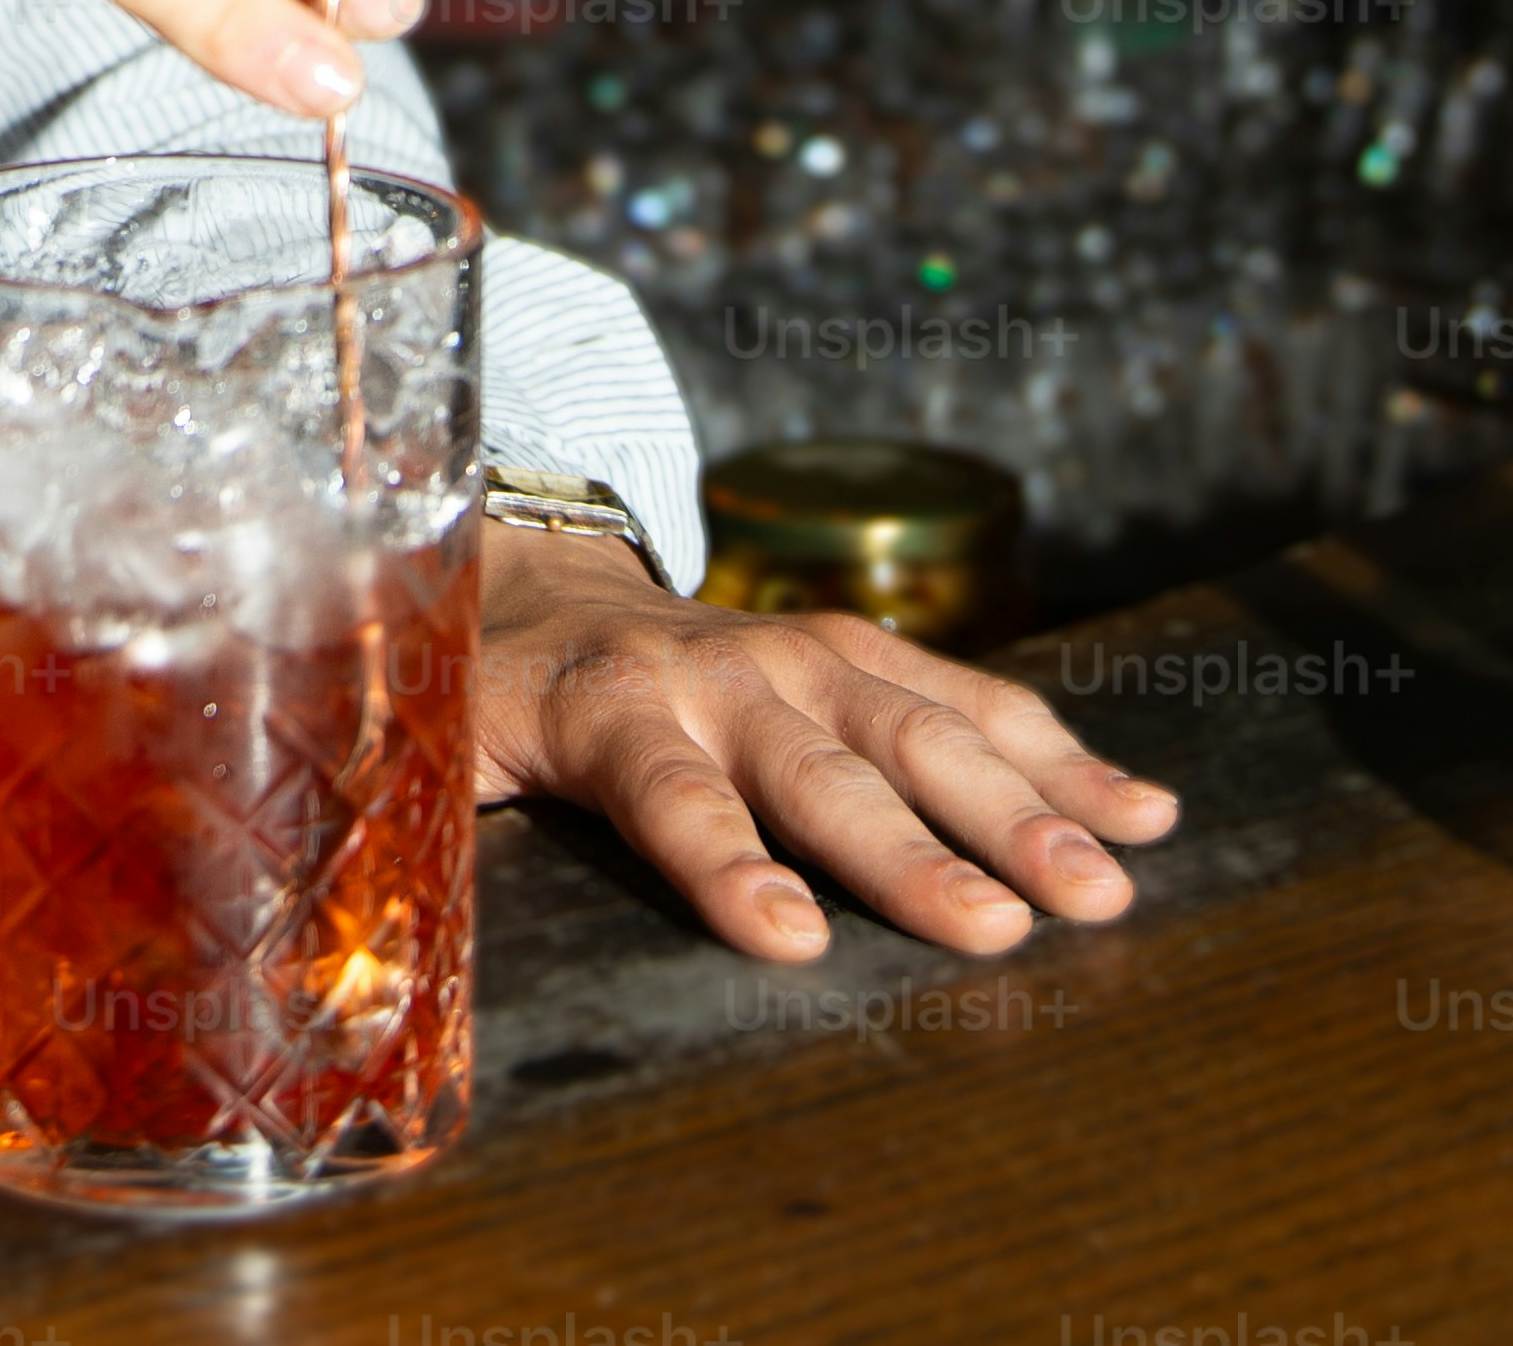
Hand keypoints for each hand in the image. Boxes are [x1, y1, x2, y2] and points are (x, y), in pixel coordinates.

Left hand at [473, 525, 1176, 962]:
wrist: (532, 576)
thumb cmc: (485, 698)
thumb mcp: (436, 755)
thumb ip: (427, 819)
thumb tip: (371, 921)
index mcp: (601, 706)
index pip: (668, 793)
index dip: (723, 862)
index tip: (789, 936)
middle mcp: (715, 669)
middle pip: (823, 769)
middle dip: (915, 851)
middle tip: (1002, 926)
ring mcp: (800, 651)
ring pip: (921, 727)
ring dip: (1021, 806)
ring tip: (1108, 876)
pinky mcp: (861, 652)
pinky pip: (969, 699)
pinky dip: (1058, 753)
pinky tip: (1141, 808)